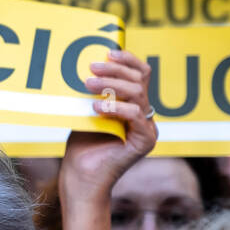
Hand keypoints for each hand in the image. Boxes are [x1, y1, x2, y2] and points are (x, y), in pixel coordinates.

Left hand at [59, 50, 157, 203]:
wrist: (81, 177)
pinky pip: (135, 114)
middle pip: (139, 80)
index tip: (108, 53)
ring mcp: (148, 129)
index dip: (128, 60)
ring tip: (87, 85)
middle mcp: (145, 116)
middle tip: (90, 69)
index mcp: (135, 107)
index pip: (142, 75)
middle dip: (114, 71)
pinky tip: (96, 108)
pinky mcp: (146, 141)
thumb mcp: (88, 110)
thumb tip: (91, 64)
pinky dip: (115, 107)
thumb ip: (96, 91)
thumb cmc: (82, 145)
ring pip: (137, 93)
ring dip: (111, 84)